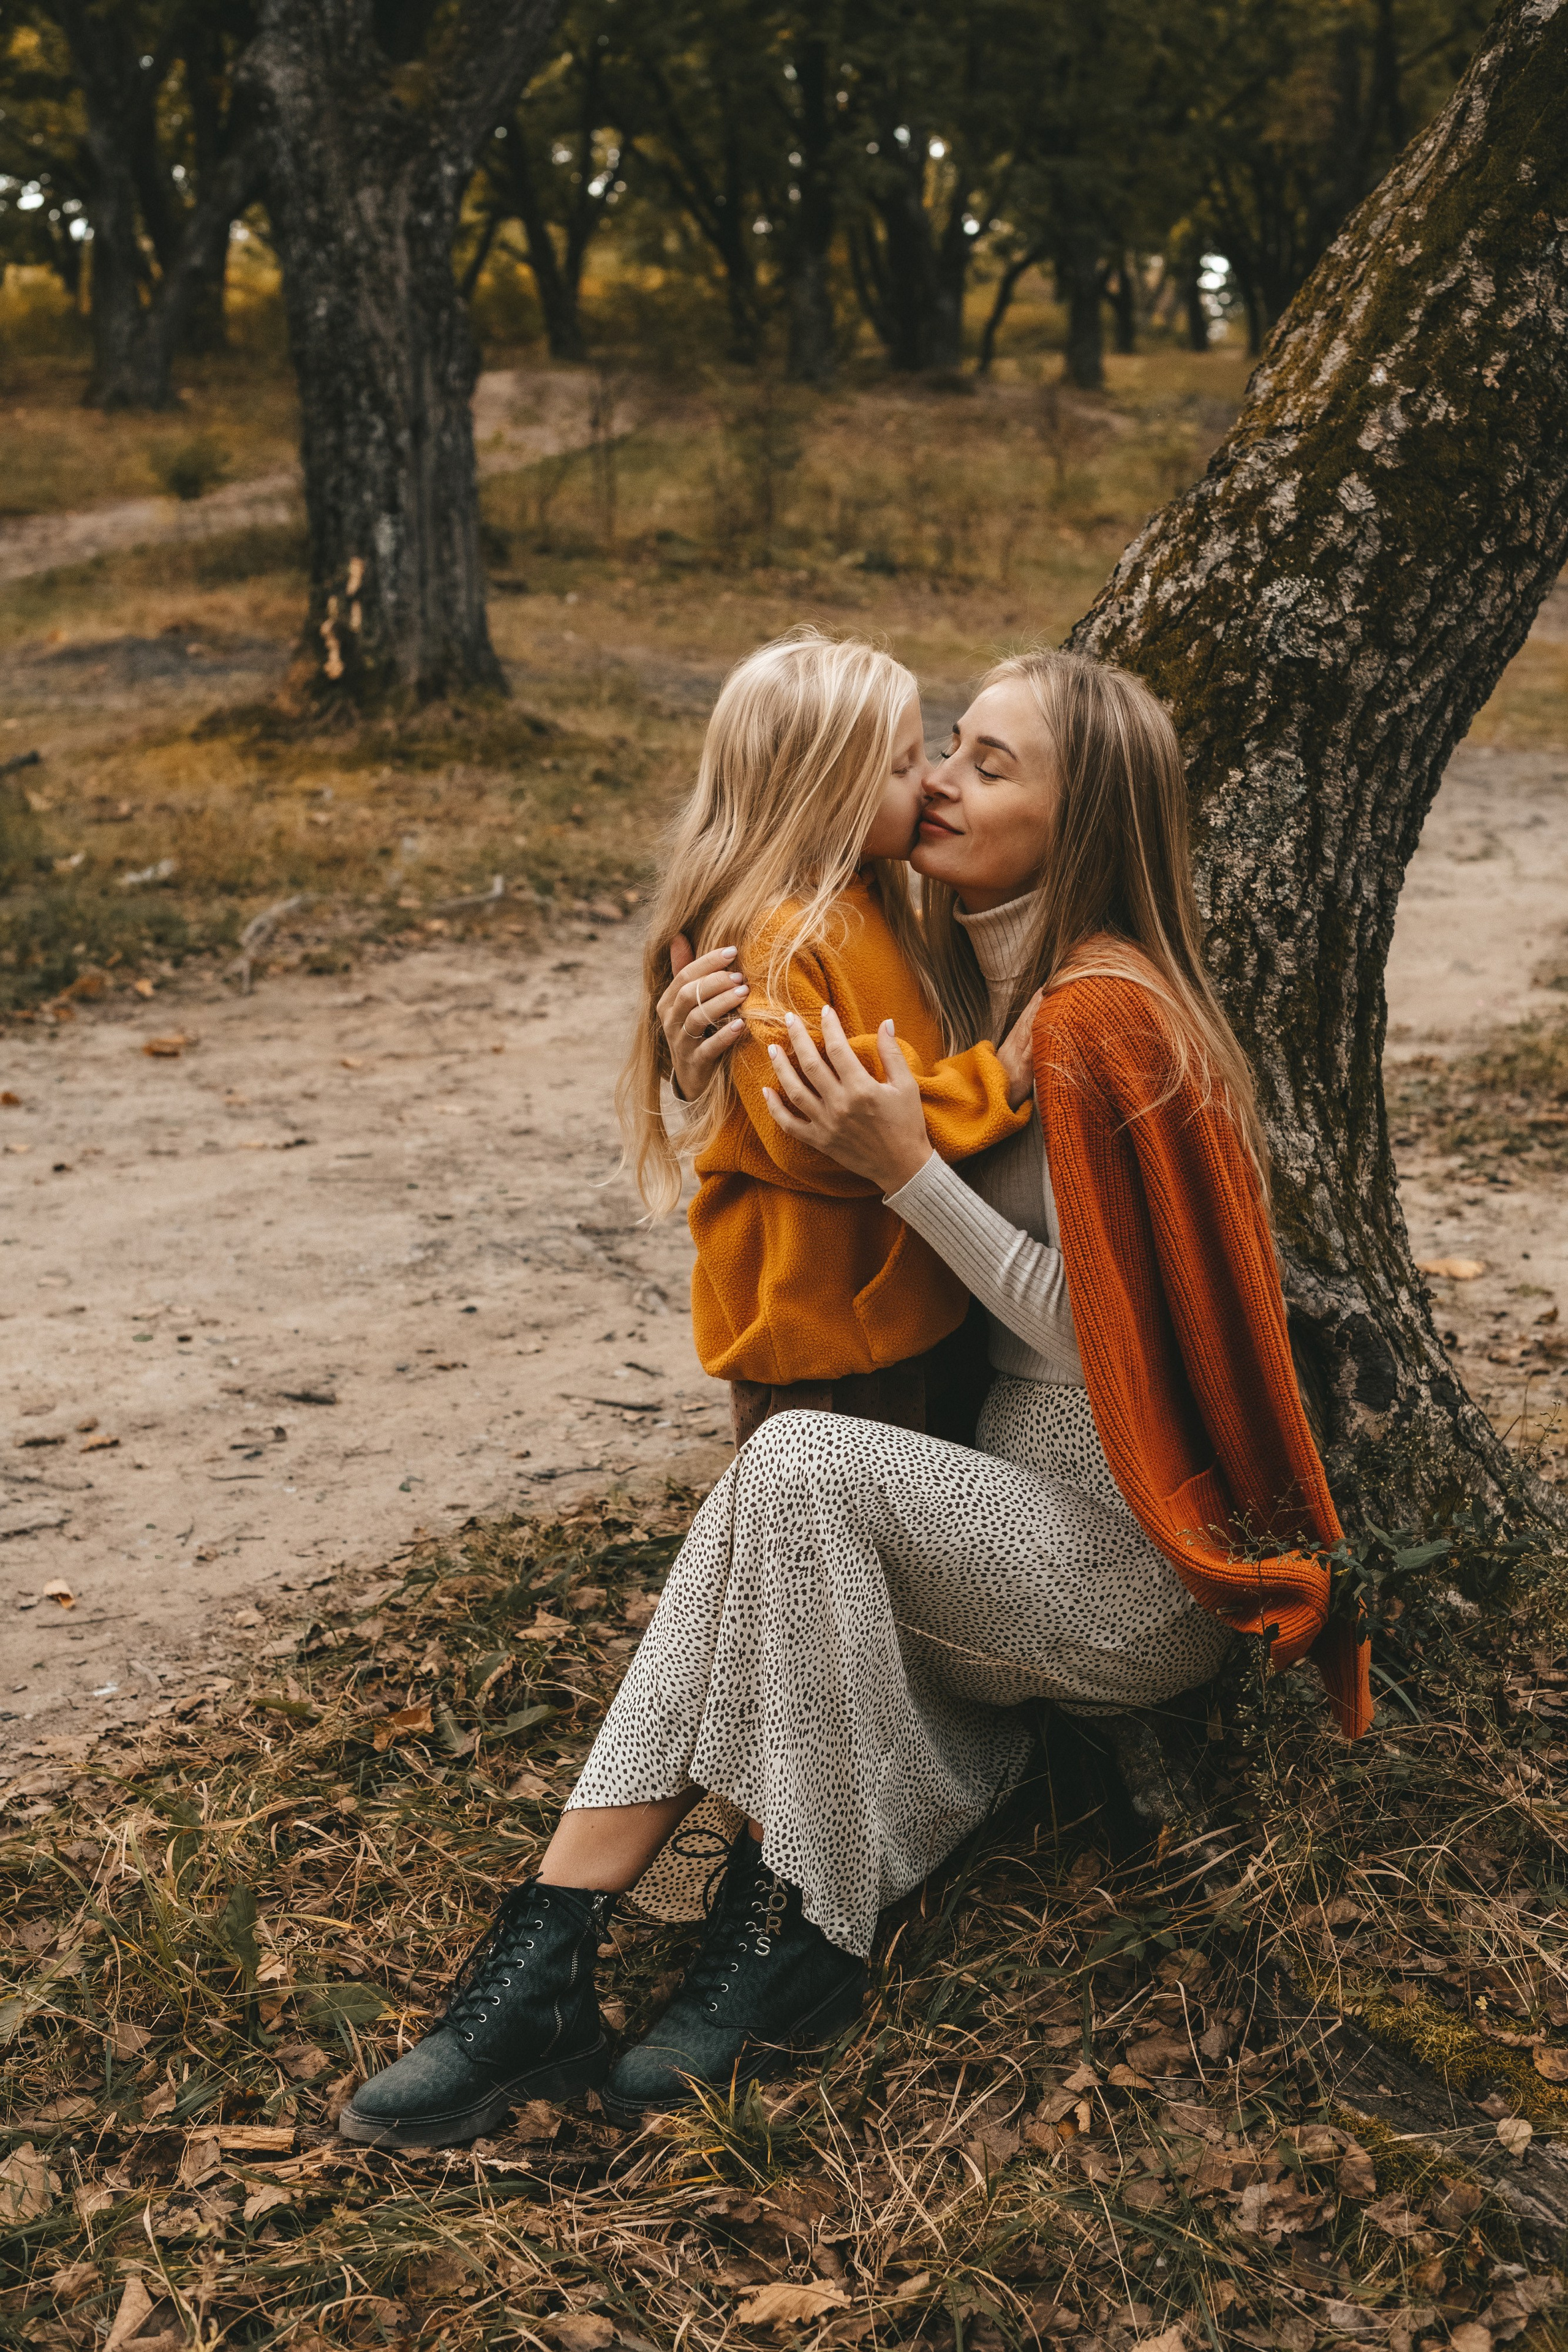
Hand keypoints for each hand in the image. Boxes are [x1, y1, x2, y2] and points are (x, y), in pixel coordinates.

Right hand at [658, 936, 748, 1101]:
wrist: (694, 1078)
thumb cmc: (697, 1031)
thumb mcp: (689, 1002)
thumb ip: (685, 971)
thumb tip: (678, 936)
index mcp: (668, 1002)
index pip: (685, 974)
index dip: (708, 961)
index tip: (733, 950)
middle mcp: (670, 1021)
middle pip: (688, 993)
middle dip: (715, 981)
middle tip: (740, 976)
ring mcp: (681, 1043)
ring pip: (697, 1017)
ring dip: (722, 1003)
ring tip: (744, 993)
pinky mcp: (695, 1063)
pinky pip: (708, 1047)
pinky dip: (725, 1035)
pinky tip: (741, 1025)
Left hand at [761, 1005, 933, 1191]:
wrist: (903, 1167)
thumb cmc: (907, 1124)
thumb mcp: (906, 1086)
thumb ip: (892, 1053)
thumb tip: (885, 1022)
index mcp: (861, 1088)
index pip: (837, 1049)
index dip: (829, 1026)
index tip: (824, 1011)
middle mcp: (840, 1104)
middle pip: (810, 1065)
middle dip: (797, 1038)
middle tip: (787, 1018)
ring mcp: (826, 1124)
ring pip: (795, 1091)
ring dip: (781, 1068)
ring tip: (772, 1048)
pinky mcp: (820, 1141)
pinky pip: (790, 1124)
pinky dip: (775, 1109)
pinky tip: (765, 1091)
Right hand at [996, 988, 1042, 1109]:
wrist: (982, 1115)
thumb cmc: (994, 1099)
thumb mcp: (1001, 1078)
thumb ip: (1009, 1065)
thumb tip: (1016, 1056)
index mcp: (1006, 1054)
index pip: (1020, 1027)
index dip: (1030, 1009)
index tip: (1041, 991)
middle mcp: (1010, 1054)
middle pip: (1024, 1025)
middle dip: (1035, 1005)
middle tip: (1047, 985)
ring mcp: (1016, 1063)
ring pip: (1027, 1034)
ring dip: (1037, 1014)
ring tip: (1046, 996)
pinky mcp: (1021, 1075)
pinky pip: (1032, 1053)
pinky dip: (1037, 1037)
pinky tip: (1044, 1025)